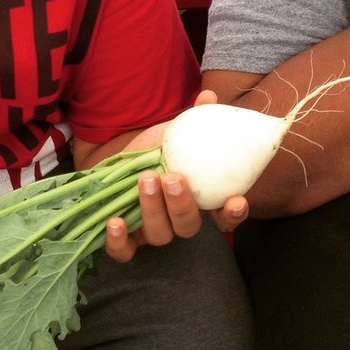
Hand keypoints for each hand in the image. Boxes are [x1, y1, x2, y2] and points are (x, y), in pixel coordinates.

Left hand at [104, 91, 248, 263]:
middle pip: (188, 227)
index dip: (232, 214)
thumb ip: (194, 119)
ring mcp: (150, 230)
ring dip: (153, 210)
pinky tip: (115, 221)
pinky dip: (119, 242)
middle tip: (173, 178)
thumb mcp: (173, 133)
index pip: (224, 216)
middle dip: (182, 204)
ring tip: (145, 179)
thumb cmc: (153, 148)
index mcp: (198, 198)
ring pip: (160, 235)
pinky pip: (124, 252)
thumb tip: (208, 97)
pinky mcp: (123, 237)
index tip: (236, 200)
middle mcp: (177, 219)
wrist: (113, 158)